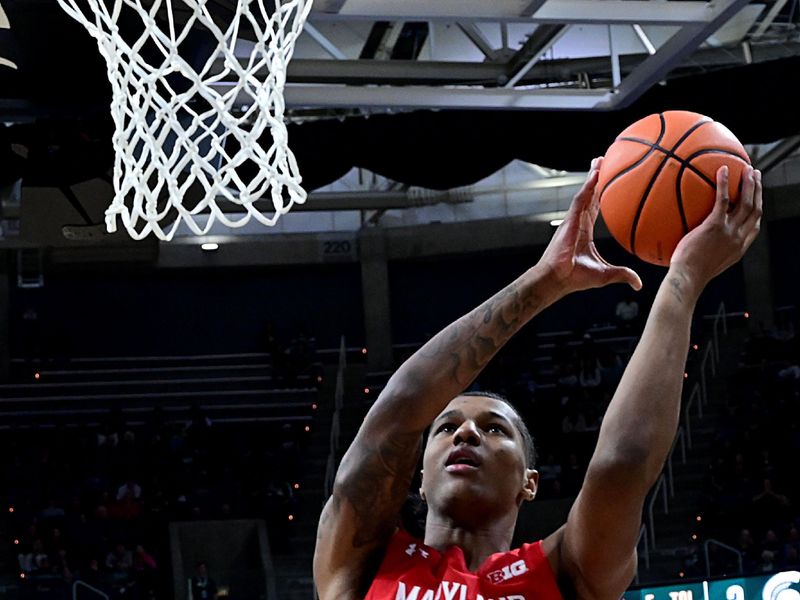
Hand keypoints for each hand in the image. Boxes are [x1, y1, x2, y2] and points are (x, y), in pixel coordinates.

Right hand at [540, 157, 641, 293]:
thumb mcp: (605, 274)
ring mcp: (573, 219)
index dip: (602, 194)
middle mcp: (578, 221)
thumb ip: (622, 274)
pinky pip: (580, 198)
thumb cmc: (575, 278)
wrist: (558, 279)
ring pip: (585, 192)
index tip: (609, 182)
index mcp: (585, 231)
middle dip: (597, 178)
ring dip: (592, 175)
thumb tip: (639, 284)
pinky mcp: (569, 219)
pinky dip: (587, 185)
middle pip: (590, 194)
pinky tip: (596, 173)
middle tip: (604, 162)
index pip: (595, 207)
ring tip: (600, 159)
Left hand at [669, 165, 761, 290]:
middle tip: (755, 175)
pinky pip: (723, 200)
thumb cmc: (690, 274)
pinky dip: (725, 183)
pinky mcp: (715, 225)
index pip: (754, 226)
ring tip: (747, 169)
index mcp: (739, 247)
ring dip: (749, 183)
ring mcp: (729, 231)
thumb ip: (710, 250)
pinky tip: (722, 171)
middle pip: (755, 209)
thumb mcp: (708, 262)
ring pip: (746, 202)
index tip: (756, 198)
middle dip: (758, 190)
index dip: (757, 210)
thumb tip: (699, 242)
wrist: (687, 278)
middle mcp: (739, 238)